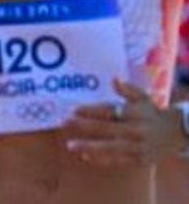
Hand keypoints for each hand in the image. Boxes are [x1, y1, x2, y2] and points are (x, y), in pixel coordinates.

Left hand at [65, 78, 184, 165]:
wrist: (176, 134)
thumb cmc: (151, 112)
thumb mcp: (143, 97)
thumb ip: (127, 89)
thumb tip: (113, 78)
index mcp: (135, 114)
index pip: (110, 111)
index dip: (91, 110)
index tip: (73, 109)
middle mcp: (136, 131)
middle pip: (107, 129)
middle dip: (84, 127)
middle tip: (64, 123)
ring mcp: (138, 147)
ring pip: (110, 148)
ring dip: (89, 147)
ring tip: (70, 145)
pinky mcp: (139, 160)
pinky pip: (118, 160)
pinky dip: (102, 160)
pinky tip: (86, 156)